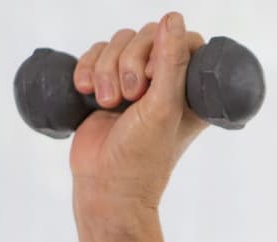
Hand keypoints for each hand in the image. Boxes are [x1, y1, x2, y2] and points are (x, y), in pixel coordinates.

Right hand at [69, 12, 209, 226]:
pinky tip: (86, 91)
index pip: (186, 41)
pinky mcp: (104, 86)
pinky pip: (94, 54)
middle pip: (146, 36)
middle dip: (129, 62)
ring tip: (106, 103)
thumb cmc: (142, 157)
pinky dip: (87, 68)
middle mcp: (164, 84)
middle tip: (129, 98)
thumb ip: (171, 62)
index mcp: (191, 90)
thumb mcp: (164, 107)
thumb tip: (174, 17)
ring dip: (106, 69)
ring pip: (117, 43)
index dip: (165, 48)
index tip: (154, 78)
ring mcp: (133, 85)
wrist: (104, 189)